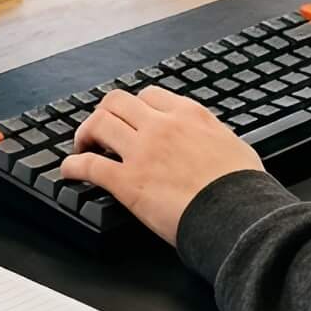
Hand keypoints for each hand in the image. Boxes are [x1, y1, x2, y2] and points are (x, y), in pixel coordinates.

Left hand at [61, 86, 264, 245]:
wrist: (236, 214)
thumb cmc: (241, 187)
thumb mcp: (233, 145)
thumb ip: (212, 136)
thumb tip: (211, 141)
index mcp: (188, 115)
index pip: (150, 96)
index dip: (134, 107)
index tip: (130, 118)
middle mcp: (161, 126)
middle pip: (117, 102)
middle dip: (104, 113)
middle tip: (99, 130)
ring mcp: (142, 152)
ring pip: (98, 124)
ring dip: (84, 134)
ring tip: (81, 147)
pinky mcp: (128, 182)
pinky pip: (89, 165)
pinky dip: (73, 166)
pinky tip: (69, 171)